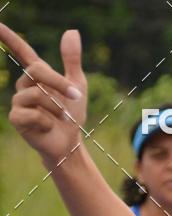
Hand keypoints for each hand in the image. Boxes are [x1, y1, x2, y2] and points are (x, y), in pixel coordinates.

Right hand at [0, 25, 86, 166]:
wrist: (70, 143)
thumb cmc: (72, 116)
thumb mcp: (78, 86)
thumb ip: (72, 60)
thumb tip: (72, 31)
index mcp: (37, 75)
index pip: (22, 51)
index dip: (10, 37)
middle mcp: (24, 85)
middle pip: (36, 71)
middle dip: (59, 83)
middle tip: (76, 96)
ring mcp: (18, 102)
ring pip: (35, 94)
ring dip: (56, 107)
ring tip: (64, 118)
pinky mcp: (16, 119)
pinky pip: (30, 113)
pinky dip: (45, 121)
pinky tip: (47, 127)